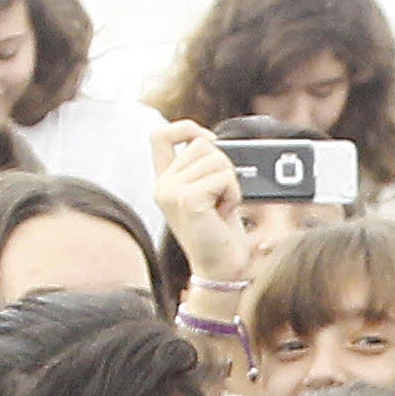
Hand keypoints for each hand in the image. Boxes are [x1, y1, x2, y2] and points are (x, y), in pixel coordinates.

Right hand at [150, 119, 249, 287]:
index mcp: (165, 180)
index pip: (161, 136)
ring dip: (230, 183)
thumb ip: (202, 167)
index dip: (186, 128)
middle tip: (220, 197)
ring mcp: (172, 191)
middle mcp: (163, 184)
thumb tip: (211, 140)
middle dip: (223, 167)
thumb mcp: (208, 193)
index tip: (208, 139)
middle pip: (202, 145)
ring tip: (221, 207)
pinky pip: (223, 177)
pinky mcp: (188, 200)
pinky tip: (224, 212)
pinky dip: (233, 193)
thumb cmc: (219, 233)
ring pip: (216, 159)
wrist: (221, 268)